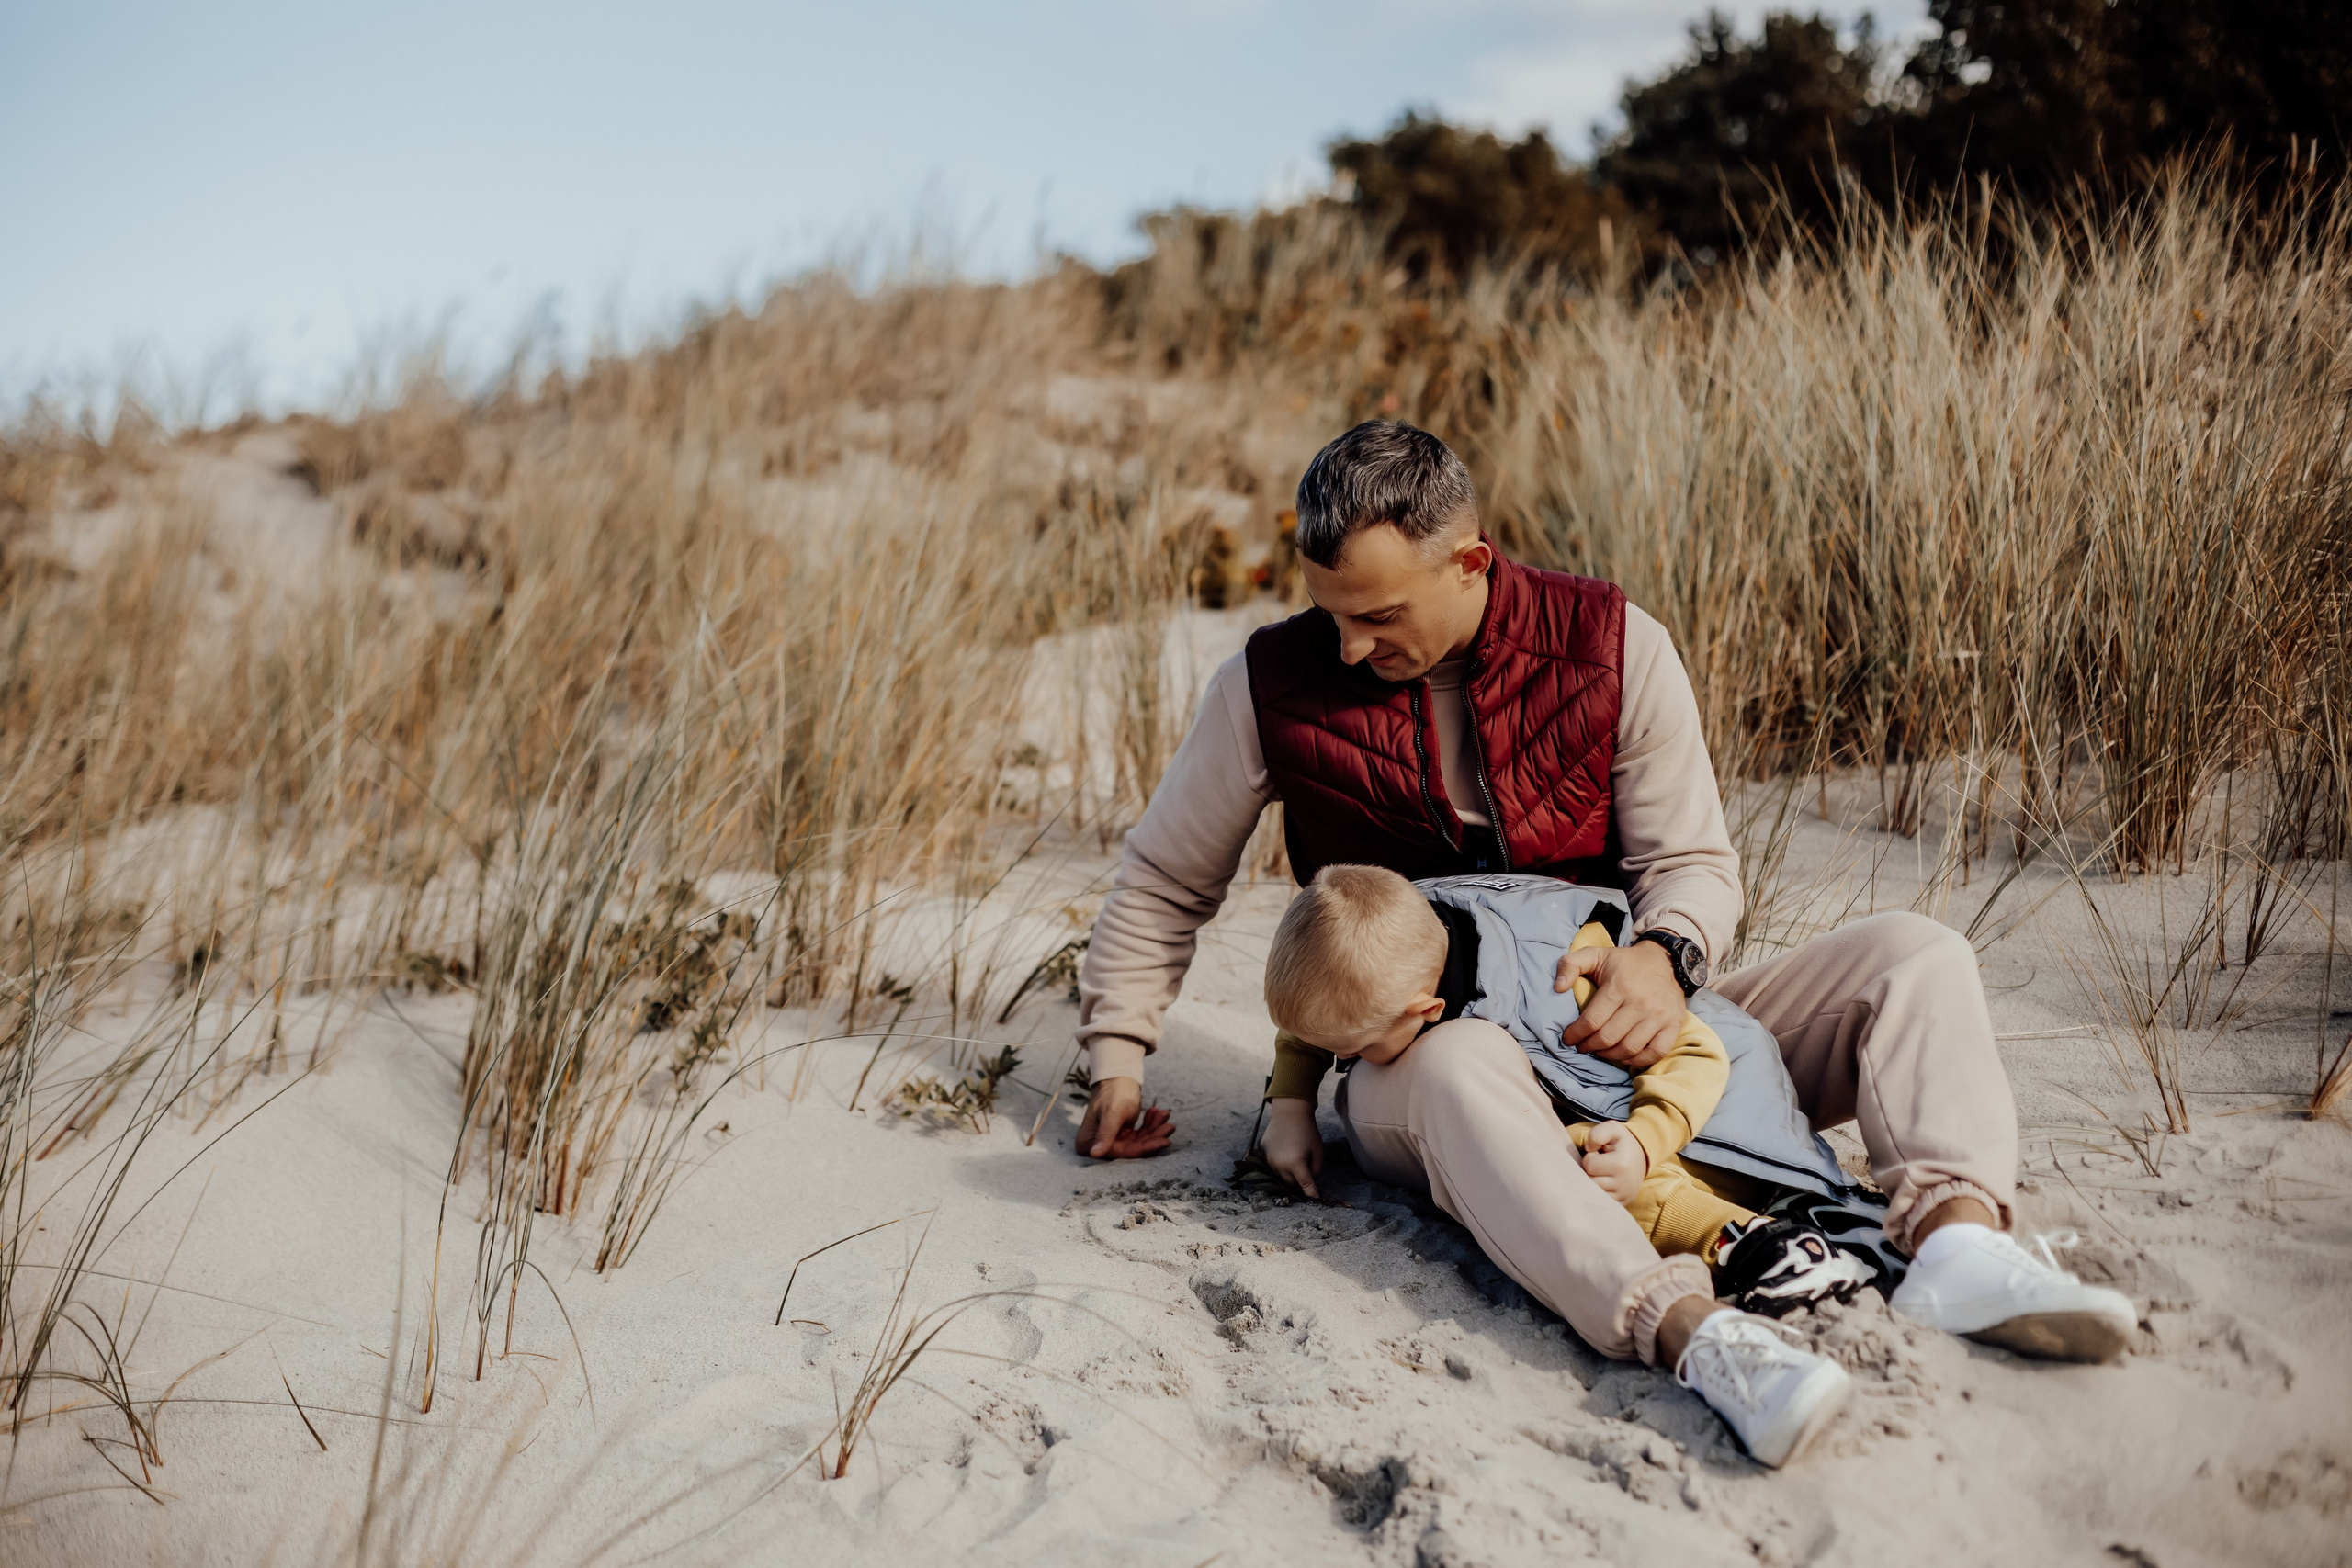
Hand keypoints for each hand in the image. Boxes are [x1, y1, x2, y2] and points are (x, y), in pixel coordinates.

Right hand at [1073, 1077, 1172, 1159]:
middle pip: (1133, 1149)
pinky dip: (1151, 1125)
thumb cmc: (1112, 1092)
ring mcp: (1111, 1141)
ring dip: (1155, 1129)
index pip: (1121, 1152)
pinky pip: (1140, 1136)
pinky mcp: (1122, 1136)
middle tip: (1170, 1126)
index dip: (1144, 1149)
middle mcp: (1098, 1146)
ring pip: (1139, 1142)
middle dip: (1153, 1137)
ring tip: (1165, 1115)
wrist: (1116, 1076)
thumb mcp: (1111, 1112)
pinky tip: (1157, 1112)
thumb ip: (1105, 1134)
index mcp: (1088, 1143)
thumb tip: (1094, 1154)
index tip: (1164, 1141)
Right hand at [1259, 1098, 1324, 1197]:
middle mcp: (1279, 1165)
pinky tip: (1285, 1152)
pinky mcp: (1263, 1154)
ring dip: (1288, 1175)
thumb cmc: (1307, 1130)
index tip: (1316, 1201)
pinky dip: (1279, 1164)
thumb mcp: (1318, 1151)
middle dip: (1299, 1183)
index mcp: (1295, 1164)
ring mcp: (1269, 1160)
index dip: (1312, 1195)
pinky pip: (1272, 1165)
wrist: (1289, 1112)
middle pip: (1290, 1184)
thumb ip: (1316, 1170)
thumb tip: (1310, 1181)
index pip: (1305, 1186)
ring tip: (1295, 1160)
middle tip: (1306, 1172)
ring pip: (1280, 1177)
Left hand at [1555, 939, 1685, 1068]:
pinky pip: (1655, 1052)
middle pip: (1609, 1038)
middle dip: (1589, 1046)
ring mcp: (1659, 1015)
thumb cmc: (1624, 962)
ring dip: (1609, 1055)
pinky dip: (1638, 1060)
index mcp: (1619, 986)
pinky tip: (1624, 1055)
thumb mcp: (1595, 954)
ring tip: (1600, 1051)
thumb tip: (1557, 987)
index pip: (1592, 1021)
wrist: (1665, 960)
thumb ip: (1570, 965)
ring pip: (1629, 1048)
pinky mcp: (1673, 1024)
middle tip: (1582, 1046)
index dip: (1576, 1034)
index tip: (1568, 1038)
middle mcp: (1640, 1003)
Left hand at [1580, 1120, 1648, 1203]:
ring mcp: (1624, 1197)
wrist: (1642, 1156)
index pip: (1589, 1165)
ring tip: (1603, 1173)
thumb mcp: (1612, 1128)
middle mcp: (1624, 1184)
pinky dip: (1599, 1193)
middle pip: (1590, 1181)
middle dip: (1591, 1171)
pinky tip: (1605, 1183)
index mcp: (1621, 1164)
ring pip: (1594, 1193)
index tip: (1600, 1154)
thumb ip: (1598, 1133)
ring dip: (1594, 1182)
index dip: (1590, 1157)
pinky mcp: (1623, 1204)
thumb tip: (1589, 1149)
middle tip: (1601, 1165)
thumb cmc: (1622, 1142)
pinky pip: (1601, 1203)